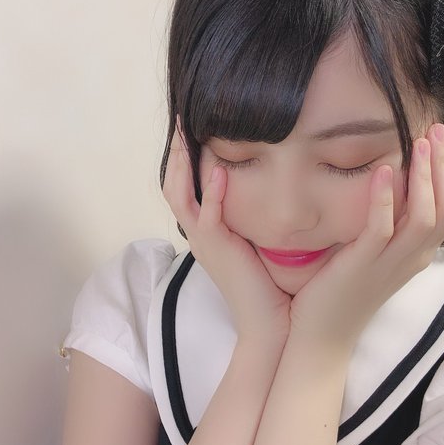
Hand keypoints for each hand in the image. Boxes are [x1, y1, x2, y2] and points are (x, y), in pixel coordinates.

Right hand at [163, 119, 291, 348]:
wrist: (270, 323)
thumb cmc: (268, 285)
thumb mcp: (255, 243)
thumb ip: (252, 217)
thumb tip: (268, 190)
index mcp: (206, 232)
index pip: (185, 188)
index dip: (184, 159)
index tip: (192, 129)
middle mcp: (198, 234)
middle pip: (173, 186)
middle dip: (176, 152)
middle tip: (181, 120)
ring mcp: (204, 242)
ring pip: (179, 196)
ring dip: (182, 163)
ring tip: (186, 132)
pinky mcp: (217, 250)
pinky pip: (207, 217)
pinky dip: (211, 193)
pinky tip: (218, 169)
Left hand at [290, 122, 443, 347]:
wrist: (321, 335)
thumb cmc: (340, 293)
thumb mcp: (372, 258)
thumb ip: (383, 229)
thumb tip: (381, 192)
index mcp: (416, 254)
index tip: (436, 143)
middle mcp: (412, 258)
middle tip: (434, 132)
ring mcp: (390, 264)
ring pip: (424, 215)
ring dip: (424, 176)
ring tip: (417, 143)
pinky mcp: (363, 265)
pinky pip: (381, 228)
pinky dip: (384, 198)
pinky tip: (381, 171)